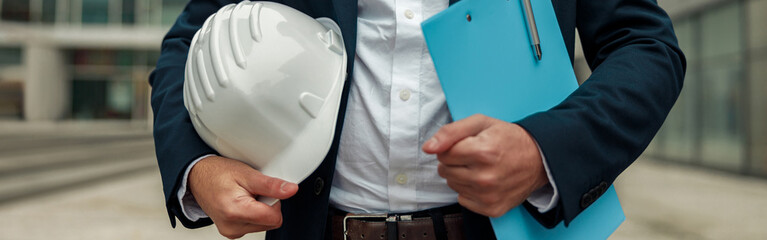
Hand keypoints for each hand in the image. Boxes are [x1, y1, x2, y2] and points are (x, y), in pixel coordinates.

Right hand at [189, 156, 297, 238]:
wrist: (198, 177)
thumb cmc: (218, 173)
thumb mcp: (247, 174)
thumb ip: (270, 185)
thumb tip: (290, 190)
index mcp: (235, 212)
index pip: (274, 217)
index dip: (275, 201)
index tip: (264, 190)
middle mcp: (232, 227)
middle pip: (271, 222)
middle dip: (267, 204)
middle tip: (252, 190)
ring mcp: (231, 231)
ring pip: (264, 225)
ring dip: (260, 209)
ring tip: (246, 195)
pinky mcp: (232, 232)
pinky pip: (254, 225)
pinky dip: (252, 213)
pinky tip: (242, 201)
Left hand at [422, 114, 548, 216]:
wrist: (538, 159)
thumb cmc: (508, 139)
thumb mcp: (481, 123)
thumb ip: (451, 132)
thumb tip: (428, 148)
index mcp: (483, 152)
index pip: (443, 153)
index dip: (452, 146)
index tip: (467, 144)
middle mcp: (485, 177)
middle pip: (444, 170)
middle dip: (454, 161)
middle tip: (474, 156)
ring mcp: (489, 195)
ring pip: (452, 185)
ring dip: (461, 175)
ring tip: (480, 167)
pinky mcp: (492, 208)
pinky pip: (463, 200)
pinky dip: (469, 190)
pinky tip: (484, 181)